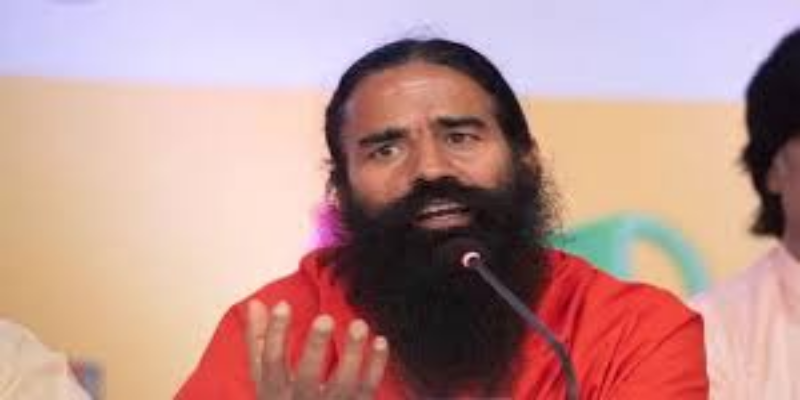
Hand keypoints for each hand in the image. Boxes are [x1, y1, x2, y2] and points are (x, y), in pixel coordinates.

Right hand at [246, 300, 389, 399]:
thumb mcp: (266, 380)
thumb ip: (260, 342)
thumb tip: (255, 304)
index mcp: (274, 394)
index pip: (271, 364)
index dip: (274, 334)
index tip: (282, 305)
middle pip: (307, 377)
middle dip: (315, 348)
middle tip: (325, 319)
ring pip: (343, 385)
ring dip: (352, 354)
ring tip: (358, 324)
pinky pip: (367, 390)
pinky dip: (376, 366)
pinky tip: (380, 341)